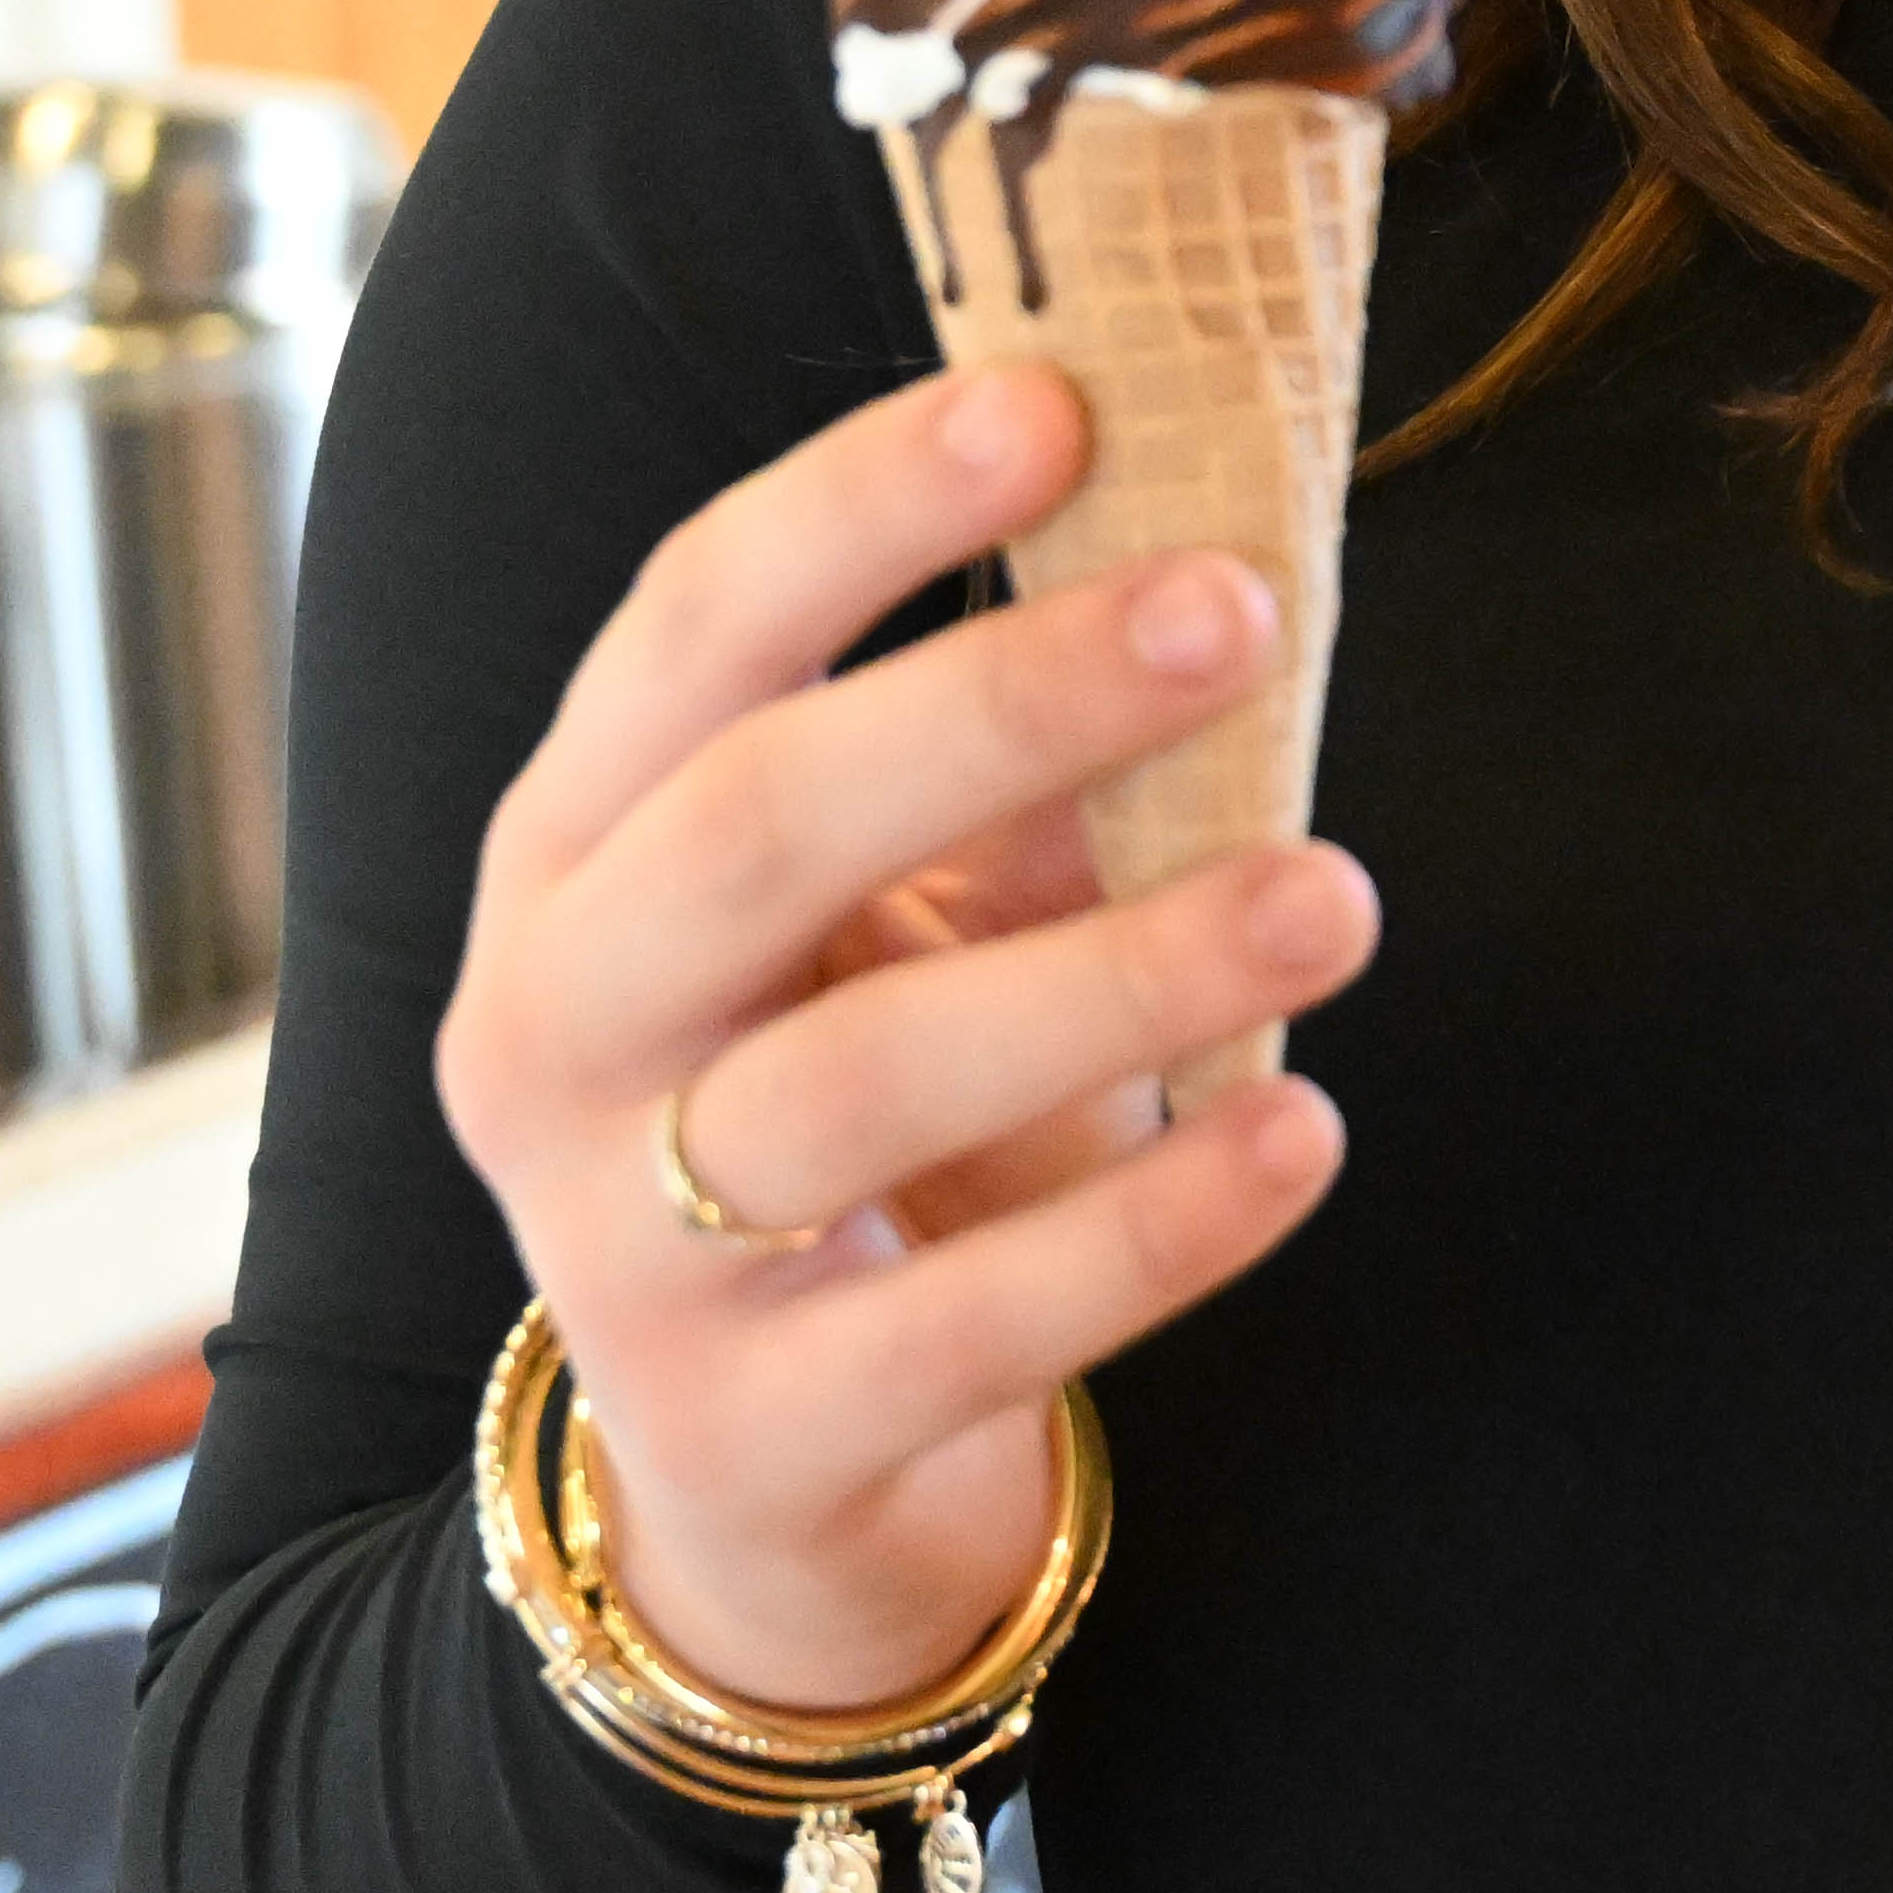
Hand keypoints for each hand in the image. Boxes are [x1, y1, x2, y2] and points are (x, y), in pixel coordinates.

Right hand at [427, 362, 1376, 1713]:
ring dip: (1120, 975)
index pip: (689, 631)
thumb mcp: (898, 926)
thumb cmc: (859, 1119)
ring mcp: (622, 1252)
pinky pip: (965, 1322)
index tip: (1058, 401)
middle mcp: (554, 1032)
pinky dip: (1150, 1225)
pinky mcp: (751, 1441)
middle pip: (752, 828)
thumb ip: (1007, 776)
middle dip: (1000, 699)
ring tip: (1338, 898)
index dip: (860, 506)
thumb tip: (1203, 561)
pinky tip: (1303, 1132)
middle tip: (1238, 605)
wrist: (772, 1491)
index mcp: (576, 852)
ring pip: (855, 1086)